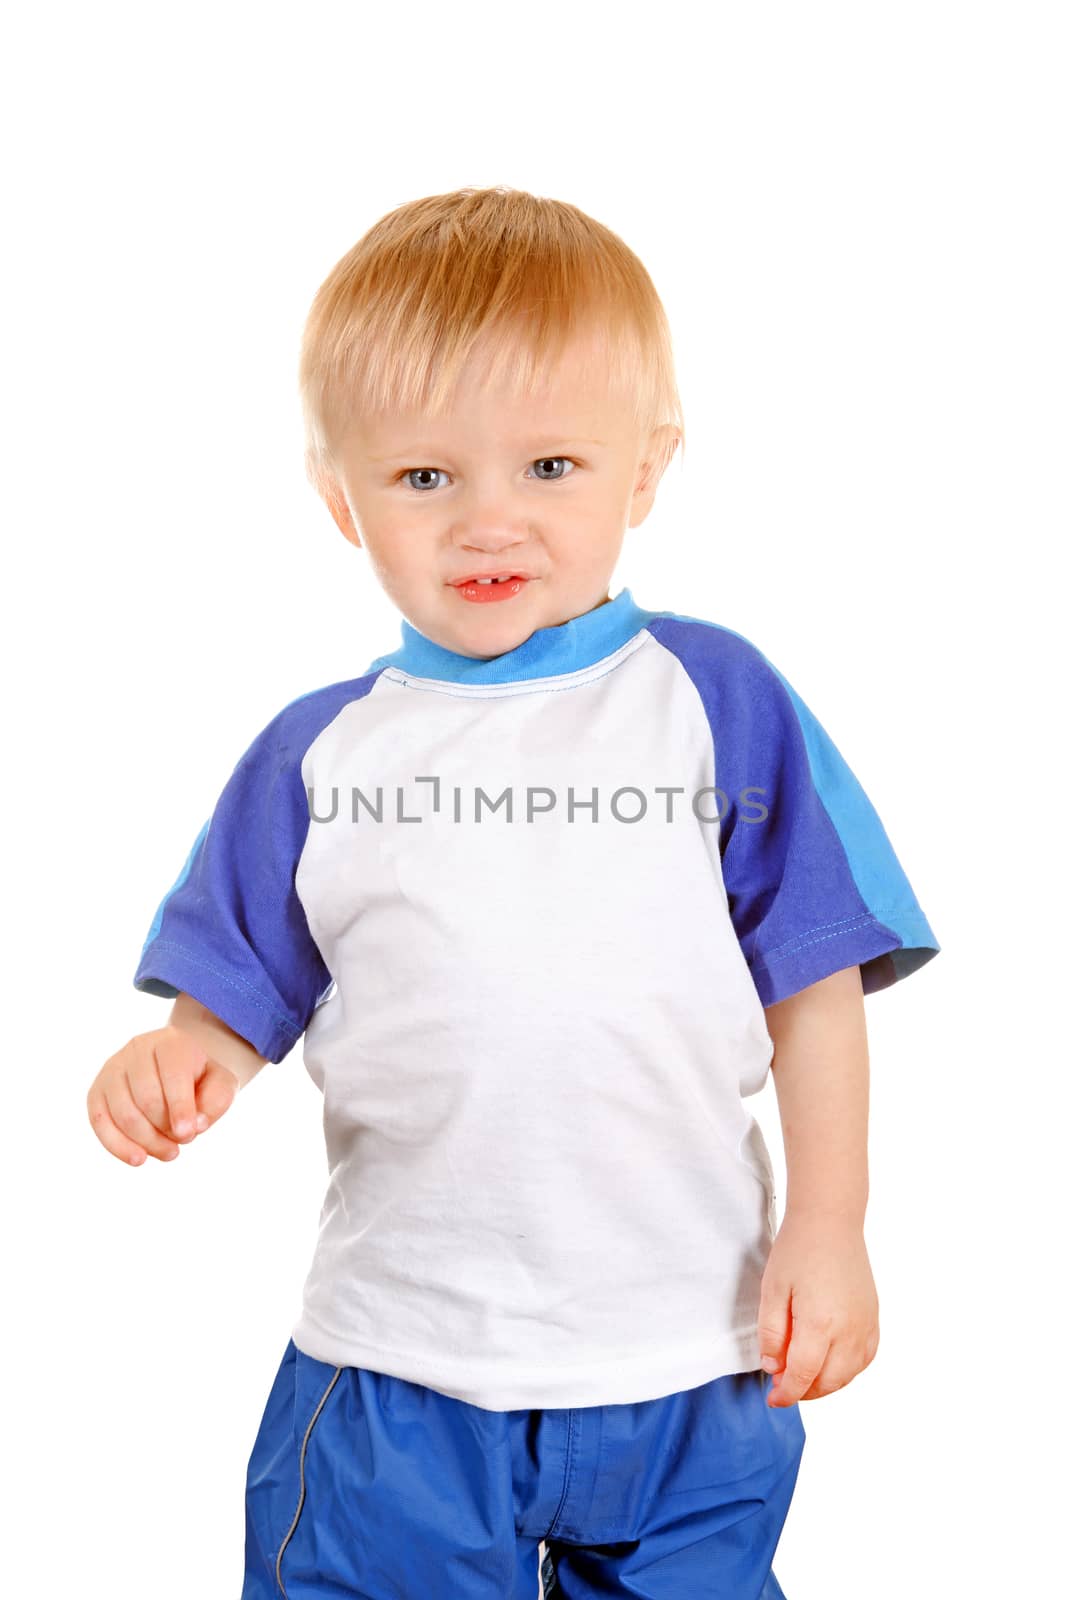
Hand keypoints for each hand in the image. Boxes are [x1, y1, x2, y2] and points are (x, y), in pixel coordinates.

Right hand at [87, 1024, 238, 1166]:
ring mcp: (113, 1069)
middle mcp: (137, 1049)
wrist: (179, 1070)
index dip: (180, 1108)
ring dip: (147, 1141)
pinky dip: (118, 1145)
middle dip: (166, 1128)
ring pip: (123, 1112)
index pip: (173, 1074)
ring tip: (170, 1152)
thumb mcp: (221, 1085)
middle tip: (185, 1141)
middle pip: (146, 1097)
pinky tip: (139, 1159)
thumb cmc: (201, 1080)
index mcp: (170, 1041)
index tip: (189, 1135)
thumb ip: (215, 1102)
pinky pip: (100, 1122)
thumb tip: (194, 1125)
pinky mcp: (97, 1091)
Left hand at [757, 1211, 878, 1406]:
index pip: (803, 1376)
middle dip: (804, 1391)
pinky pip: (864, 1359)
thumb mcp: (772, 1290)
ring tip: (803, 1375)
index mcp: (821, 1323)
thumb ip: (772, 1334)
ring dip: (825, 1384)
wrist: (830, 1221)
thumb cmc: (798, 1249)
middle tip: (783, 1385)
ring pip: (849, 1375)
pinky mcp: (874, 1318)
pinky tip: (829, 1362)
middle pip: (828, 1382)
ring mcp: (866, 1325)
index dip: (786, 1393)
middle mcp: (850, 1330)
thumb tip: (774, 1368)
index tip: (774, 1399)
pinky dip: (847, 1370)